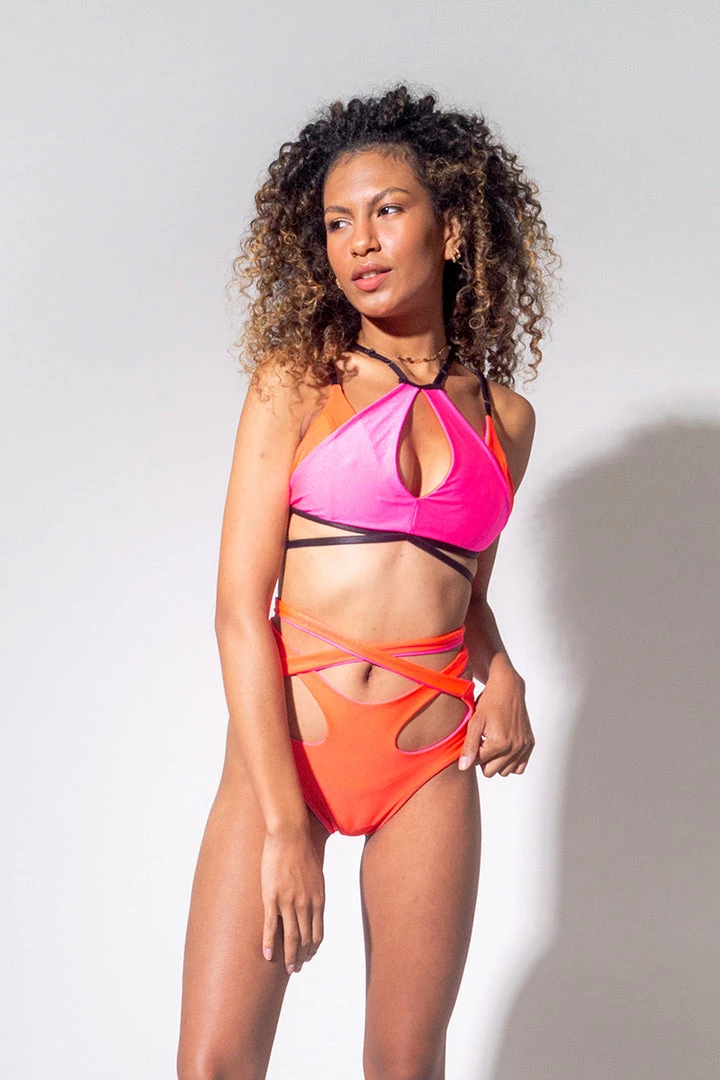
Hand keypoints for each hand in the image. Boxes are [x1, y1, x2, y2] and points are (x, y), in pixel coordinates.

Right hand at [261, 826, 324, 974]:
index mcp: (318, 898)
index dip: (312, 947)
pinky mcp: (272, 897)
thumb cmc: (303, 849)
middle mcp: (306, 904)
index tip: (308, 956)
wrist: (290, 834)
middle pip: (304, 938)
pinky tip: (268, 956)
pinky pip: (271, 925)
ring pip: (290, 937)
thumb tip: (314, 900)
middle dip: (301, 956)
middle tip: (296, 969)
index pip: (317, 932)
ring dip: (289, 956)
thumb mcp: (316, 873)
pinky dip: (270, 943)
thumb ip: (315, 890)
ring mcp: (288, 902)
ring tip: (287, 969)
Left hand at [458, 667, 533, 776]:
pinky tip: (504, 748)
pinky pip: (519, 767)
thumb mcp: (475, 722)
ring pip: (504, 772)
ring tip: (493, 744)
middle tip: (482, 742)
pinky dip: (511, 762)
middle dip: (483, 760)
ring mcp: (523, 747)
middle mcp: (514, 747)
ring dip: (497, 762)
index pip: (477, 763)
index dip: (471, 753)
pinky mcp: (529, 744)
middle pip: (490, 772)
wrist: (508, 688)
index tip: (473, 741)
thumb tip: (463, 767)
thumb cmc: (490, 702)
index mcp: (499, 743)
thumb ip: (469, 746)